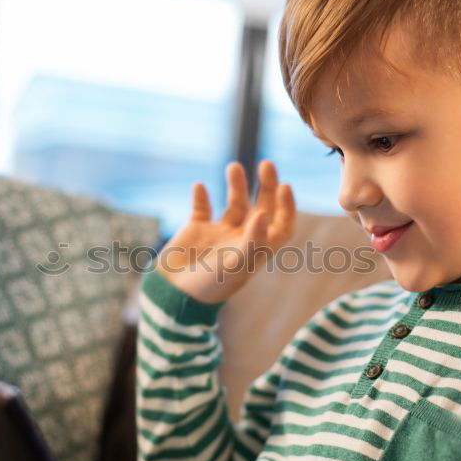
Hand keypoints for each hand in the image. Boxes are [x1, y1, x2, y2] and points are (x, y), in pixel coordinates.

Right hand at [155, 159, 295, 303]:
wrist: (173, 296)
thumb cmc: (210, 286)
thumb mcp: (235, 265)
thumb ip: (253, 239)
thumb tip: (266, 213)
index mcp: (257, 251)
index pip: (282, 226)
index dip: (287, 207)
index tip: (285, 186)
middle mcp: (242, 240)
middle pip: (262, 208)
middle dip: (266, 186)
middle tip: (267, 164)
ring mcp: (219, 234)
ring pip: (235, 203)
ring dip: (237, 184)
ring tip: (234, 166)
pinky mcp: (196, 230)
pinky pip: (202, 208)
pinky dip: (202, 196)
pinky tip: (200, 186)